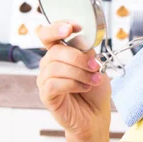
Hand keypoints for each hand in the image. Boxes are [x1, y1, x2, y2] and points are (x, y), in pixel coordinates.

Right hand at [36, 21, 111, 141]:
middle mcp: (49, 64)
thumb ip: (85, 51)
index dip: (58, 27)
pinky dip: (73, 84)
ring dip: (80, 73)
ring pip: (56, 66)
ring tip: (93, 80)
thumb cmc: (95, 89)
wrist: (96, 114)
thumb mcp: (95, 64)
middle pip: (56, 50)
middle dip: (79, 58)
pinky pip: (54, 83)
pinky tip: (84, 88)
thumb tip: (79, 40)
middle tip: (96, 67)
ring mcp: (45, 80)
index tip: (74, 27)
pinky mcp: (46, 95)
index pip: (48, 34)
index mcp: (60, 52)